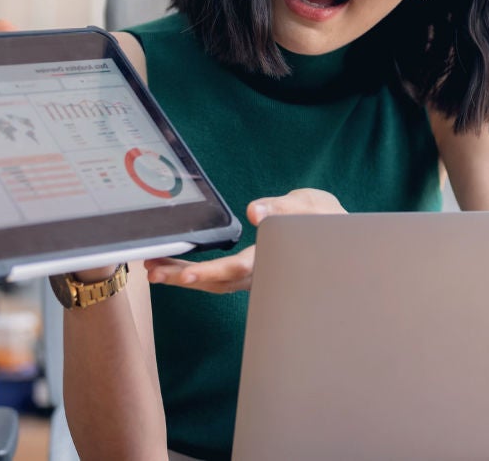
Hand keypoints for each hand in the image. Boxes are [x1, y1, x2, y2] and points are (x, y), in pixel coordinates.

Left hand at [143, 188, 346, 293]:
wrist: (336, 234)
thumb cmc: (323, 220)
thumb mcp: (308, 206)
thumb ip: (282, 207)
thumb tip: (255, 211)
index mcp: (273, 258)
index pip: (237, 269)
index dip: (209, 273)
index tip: (184, 274)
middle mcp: (262, 274)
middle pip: (218, 281)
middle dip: (183, 277)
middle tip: (152, 270)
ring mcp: (256, 278)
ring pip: (216, 283)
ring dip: (184, 277)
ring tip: (154, 267)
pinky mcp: (252, 274)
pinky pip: (220, 279)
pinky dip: (196, 275)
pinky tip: (178, 267)